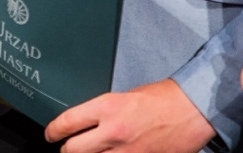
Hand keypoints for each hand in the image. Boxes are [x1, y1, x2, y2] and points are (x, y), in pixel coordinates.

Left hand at [45, 78, 216, 152]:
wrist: (193, 111)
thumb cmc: (163, 98)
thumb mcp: (127, 95)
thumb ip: (106, 111)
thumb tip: (90, 122)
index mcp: (107, 108)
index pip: (68, 122)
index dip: (54, 130)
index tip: (50, 134)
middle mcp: (113, 132)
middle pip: (73, 149)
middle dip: (67, 149)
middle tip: (66, 147)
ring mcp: (127, 152)